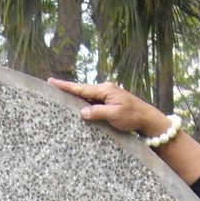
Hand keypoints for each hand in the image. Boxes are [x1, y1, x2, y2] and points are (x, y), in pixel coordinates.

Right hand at [47, 77, 165, 136]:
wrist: (147, 119)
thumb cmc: (133, 116)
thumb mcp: (114, 115)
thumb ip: (97, 112)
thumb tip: (82, 112)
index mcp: (106, 90)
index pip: (81, 88)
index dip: (66, 86)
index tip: (52, 81)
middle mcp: (105, 90)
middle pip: (82, 90)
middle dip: (67, 89)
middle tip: (51, 87)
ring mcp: (108, 96)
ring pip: (87, 96)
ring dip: (75, 97)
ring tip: (60, 97)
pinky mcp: (110, 103)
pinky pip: (93, 102)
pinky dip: (84, 104)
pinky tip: (77, 107)